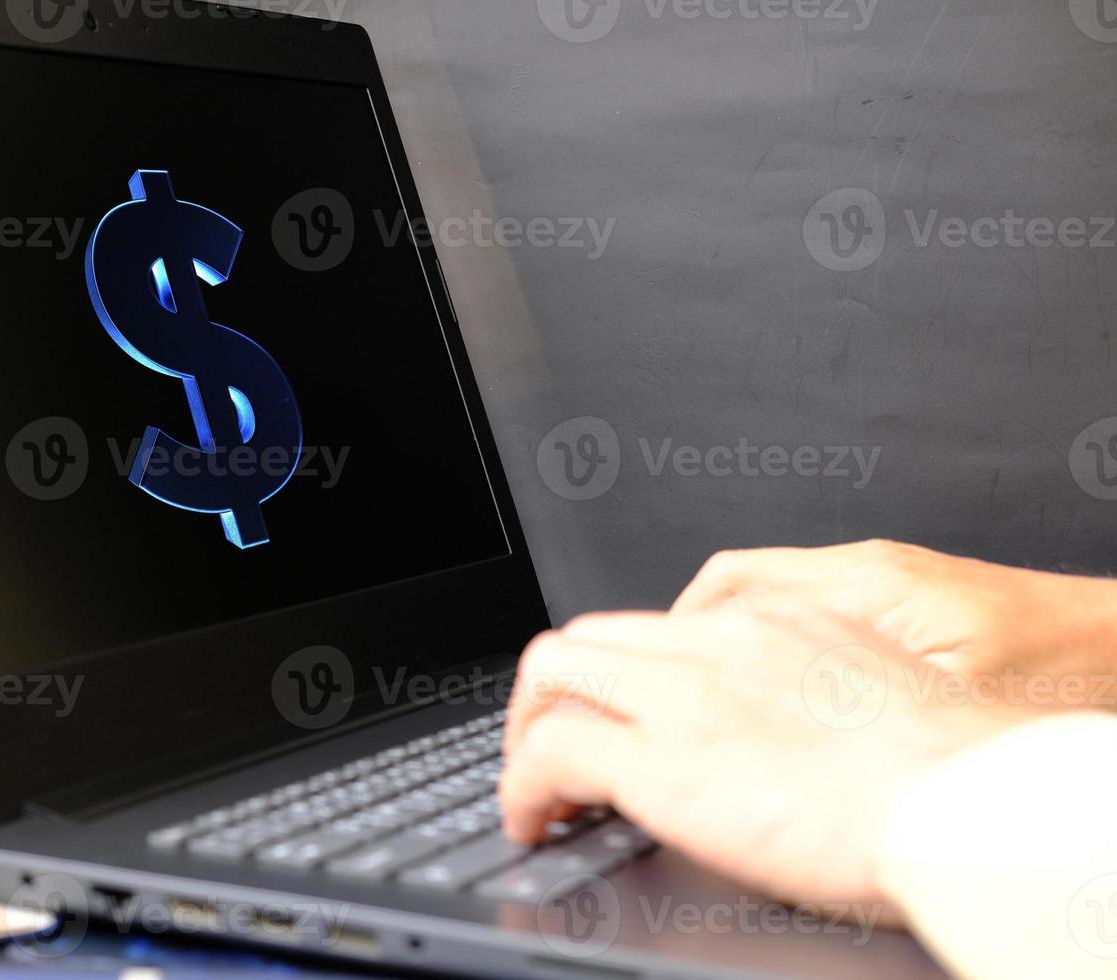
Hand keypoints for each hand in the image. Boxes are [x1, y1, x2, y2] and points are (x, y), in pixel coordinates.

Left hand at [499, 601, 1040, 919]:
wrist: (967, 801)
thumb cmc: (944, 772)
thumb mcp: (863, 701)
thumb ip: (798, 699)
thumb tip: (768, 744)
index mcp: (770, 625)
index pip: (652, 628)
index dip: (609, 676)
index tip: (604, 716)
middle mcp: (716, 643)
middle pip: (586, 637)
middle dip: (549, 695)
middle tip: (546, 748)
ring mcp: (683, 696)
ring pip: (552, 675)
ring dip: (525, 733)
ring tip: (531, 788)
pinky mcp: (663, 761)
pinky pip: (553, 751)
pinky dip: (523, 783)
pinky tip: (534, 818)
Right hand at [673, 539, 1116, 704]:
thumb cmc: (1064, 675)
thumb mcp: (949, 708)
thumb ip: (856, 713)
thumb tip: (779, 740)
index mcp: (866, 588)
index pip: (729, 584)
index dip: (674, 633)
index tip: (645, 673)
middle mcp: (864, 573)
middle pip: (732, 582)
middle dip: (682, 636)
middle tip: (657, 685)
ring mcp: (879, 582)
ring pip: (765, 596)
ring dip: (725, 640)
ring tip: (705, 694)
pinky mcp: (899, 601)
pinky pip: (804, 611)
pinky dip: (770, 645)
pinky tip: (776, 693)